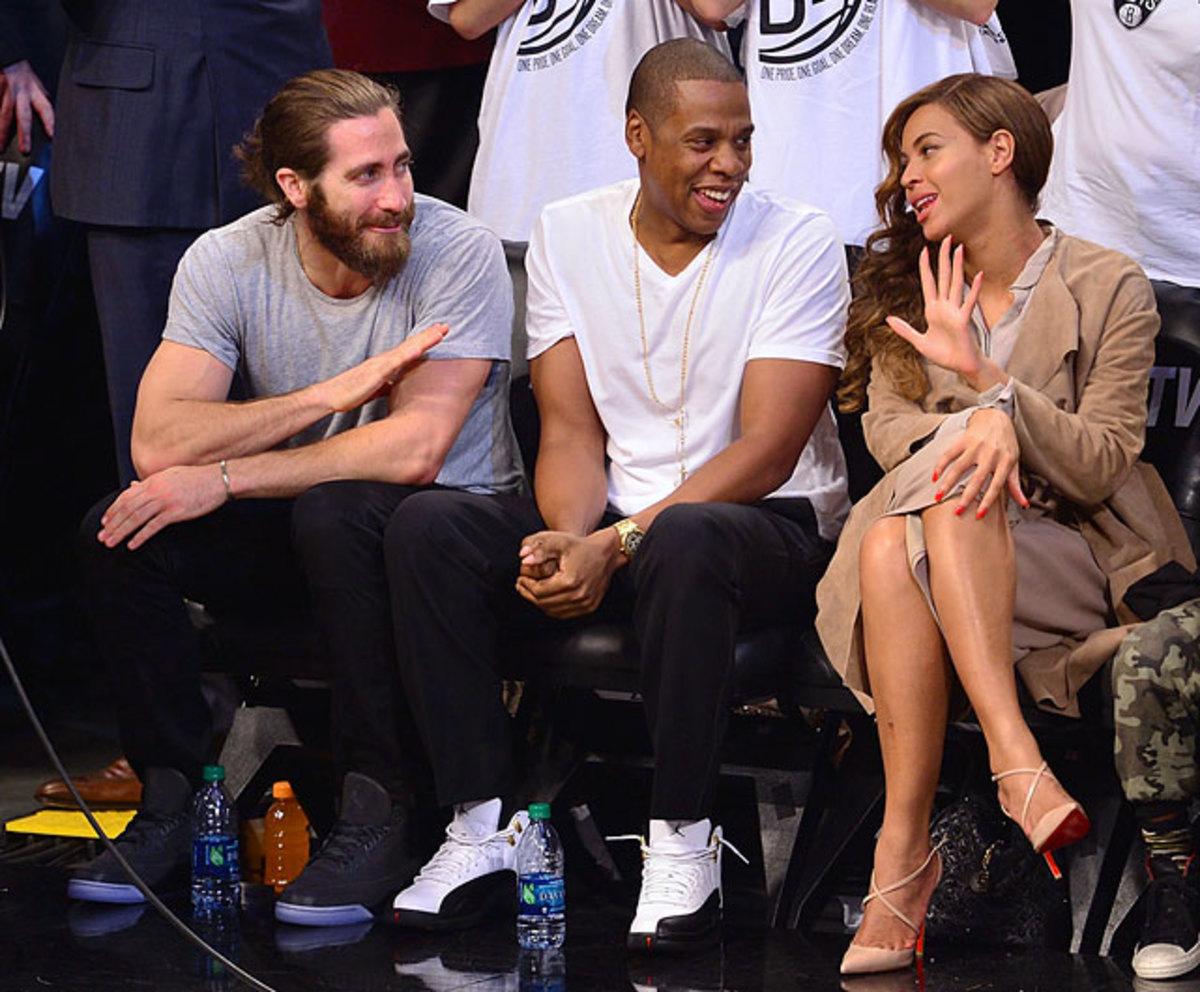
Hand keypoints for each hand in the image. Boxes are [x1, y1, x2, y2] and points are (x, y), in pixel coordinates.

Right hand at [0, 60, 54, 154]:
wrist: (6, 50)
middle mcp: (21, 91)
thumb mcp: (33, 82)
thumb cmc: (18, 69)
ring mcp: (6, 88)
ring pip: (3, 112)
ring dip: (2, 131)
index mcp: (34, 90)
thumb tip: (50, 117)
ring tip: (0, 146)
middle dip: (25, 135)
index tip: (54, 137)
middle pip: (23, 115)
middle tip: (25, 151)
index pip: (47, 109)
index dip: (51, 123)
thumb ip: (38, 98)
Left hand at [97, 464, 228, 549]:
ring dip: (121, 532)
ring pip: (136, 518)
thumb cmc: (196, 478)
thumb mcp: (170, 476)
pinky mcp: (176, 512)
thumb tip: (133, 485)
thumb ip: (150, 482)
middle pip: (127, 509)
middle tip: (102, 537)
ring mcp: (165, 501)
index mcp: (153, 481)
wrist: (218, 480)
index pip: (126, 497)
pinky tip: (132, 545)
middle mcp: (155, 490)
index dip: (113, 510)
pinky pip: (153, 526)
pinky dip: (140, 536)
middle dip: (112, 524)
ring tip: (111, 543)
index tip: (105, 522)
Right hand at [316, 323, 447, 412]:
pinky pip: (394, 363)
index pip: (409, 349)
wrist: (330, 396)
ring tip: (440, 332)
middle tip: (446, 326)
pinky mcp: (375, 373)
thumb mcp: (374, 388)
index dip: (424, 341)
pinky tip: (420, 350)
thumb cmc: (350, 392)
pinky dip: (407, 355)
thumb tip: (394, 386)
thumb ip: (385, 385)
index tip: (439, 333)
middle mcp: (384, 360)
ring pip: (407, 349)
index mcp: (385, 364)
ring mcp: (380, 365)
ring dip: (423, 340)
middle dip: (429, 335)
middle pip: (411, 345)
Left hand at [515, 529, 620, 618]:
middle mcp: (579, 595)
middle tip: (521, 585)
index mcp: (570, 581)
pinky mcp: (590, 607)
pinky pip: (565, 614)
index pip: (539, 591)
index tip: (520, 578)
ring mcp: (586, 603)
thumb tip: (524, 559)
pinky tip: (546, 598)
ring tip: (532, 591)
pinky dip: (552, 608)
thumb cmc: (582, 546)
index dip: (525, 586)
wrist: (606, 552)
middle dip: (529, 595)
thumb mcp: (559, 541)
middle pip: (544, 603)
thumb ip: (540, 549)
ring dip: (539, 603)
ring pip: (553, 611)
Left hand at [886, 237, 996, 389]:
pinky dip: (972, 289)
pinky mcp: (964, 320)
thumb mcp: (919, 341)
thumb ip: (904, 329)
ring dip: (957, 266)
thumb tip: (888, 319)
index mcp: (933, 310)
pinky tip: (977, 276)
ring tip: (959, 248)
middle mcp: (944, 307)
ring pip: (955, 284)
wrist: (960, 366)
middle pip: (943, 277)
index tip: (924, 251)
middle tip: (946, 238)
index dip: (926, 267)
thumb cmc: (943, 355)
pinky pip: (968, 302)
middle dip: (943, 258)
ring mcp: (955, 311)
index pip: (928, 283)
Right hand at [932, 407, 1028, 518]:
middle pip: (976, 479)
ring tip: (938, 496)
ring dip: (947, 483)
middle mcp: (990, 454)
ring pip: (959, 467)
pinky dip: (940, 466)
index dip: (987, 501)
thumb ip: (1015, 484)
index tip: (979, 514)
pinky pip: (949, 454)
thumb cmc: (1006, 443)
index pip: (996, 486)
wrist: (996, 418)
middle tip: (957, 511)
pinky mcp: (964, 440)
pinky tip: (934, 477)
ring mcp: (976, 446)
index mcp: (1004, 462)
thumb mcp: (1014, 462)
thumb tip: (1024, 504)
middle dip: (966, 497)